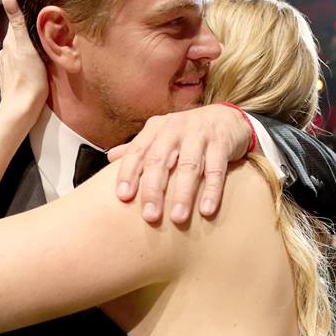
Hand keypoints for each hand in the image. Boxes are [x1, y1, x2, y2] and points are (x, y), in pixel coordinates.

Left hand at [0, 0, 47, 126]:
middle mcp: (5, 52)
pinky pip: (21, 62)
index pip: (17, 21)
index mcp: (10, 42)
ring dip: (30, 47)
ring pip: (20, 49)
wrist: (22, 109)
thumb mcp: (27, 48)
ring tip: (44, 48)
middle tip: (48, 31)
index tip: (40, 12)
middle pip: (19, 35)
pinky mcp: (11, 77)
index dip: (28, 15)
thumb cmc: (29, 79)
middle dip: (31, 32)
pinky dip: (28, 60)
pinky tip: (37, 64)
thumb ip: (18, 24)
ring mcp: (7, 65)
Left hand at [106, 104, 251, 223]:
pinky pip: (216, 169)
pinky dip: (212, 191)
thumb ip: (139, 147)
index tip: (123, 197)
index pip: (137, 151)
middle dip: (153, 189)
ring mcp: (200, 134)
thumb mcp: (162, 135)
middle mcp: (176, 128)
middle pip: (160, 160)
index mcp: (157, 128)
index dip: (128, 173)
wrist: (227, 117)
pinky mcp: (222, 143)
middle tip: (150, 216)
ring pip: (189, 166)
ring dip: (183, 194)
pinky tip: (206, 210)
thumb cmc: (188, 133)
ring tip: (178, 218)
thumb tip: (108, 158)